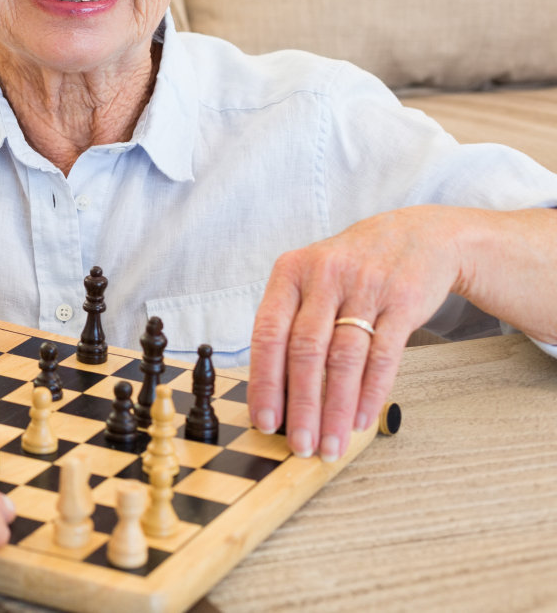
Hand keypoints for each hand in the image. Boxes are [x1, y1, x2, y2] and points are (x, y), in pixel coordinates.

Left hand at [248, 206, 464, 461]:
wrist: (416, 235)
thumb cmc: (351, 269)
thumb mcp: (311, 280)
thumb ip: (291, 323)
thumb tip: (273, 390)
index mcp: (290, 273)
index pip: (268, 333)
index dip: (265, 381)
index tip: (264, 420)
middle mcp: (324, 277)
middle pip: (306, 351)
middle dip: (302, 405)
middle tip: (300, 444)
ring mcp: (365, 287)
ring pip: (344, 359)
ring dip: (337, 409)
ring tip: (331, 443)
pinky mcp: (402, 301)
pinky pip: (383, 356)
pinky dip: (371, 393)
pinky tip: (362, 420)